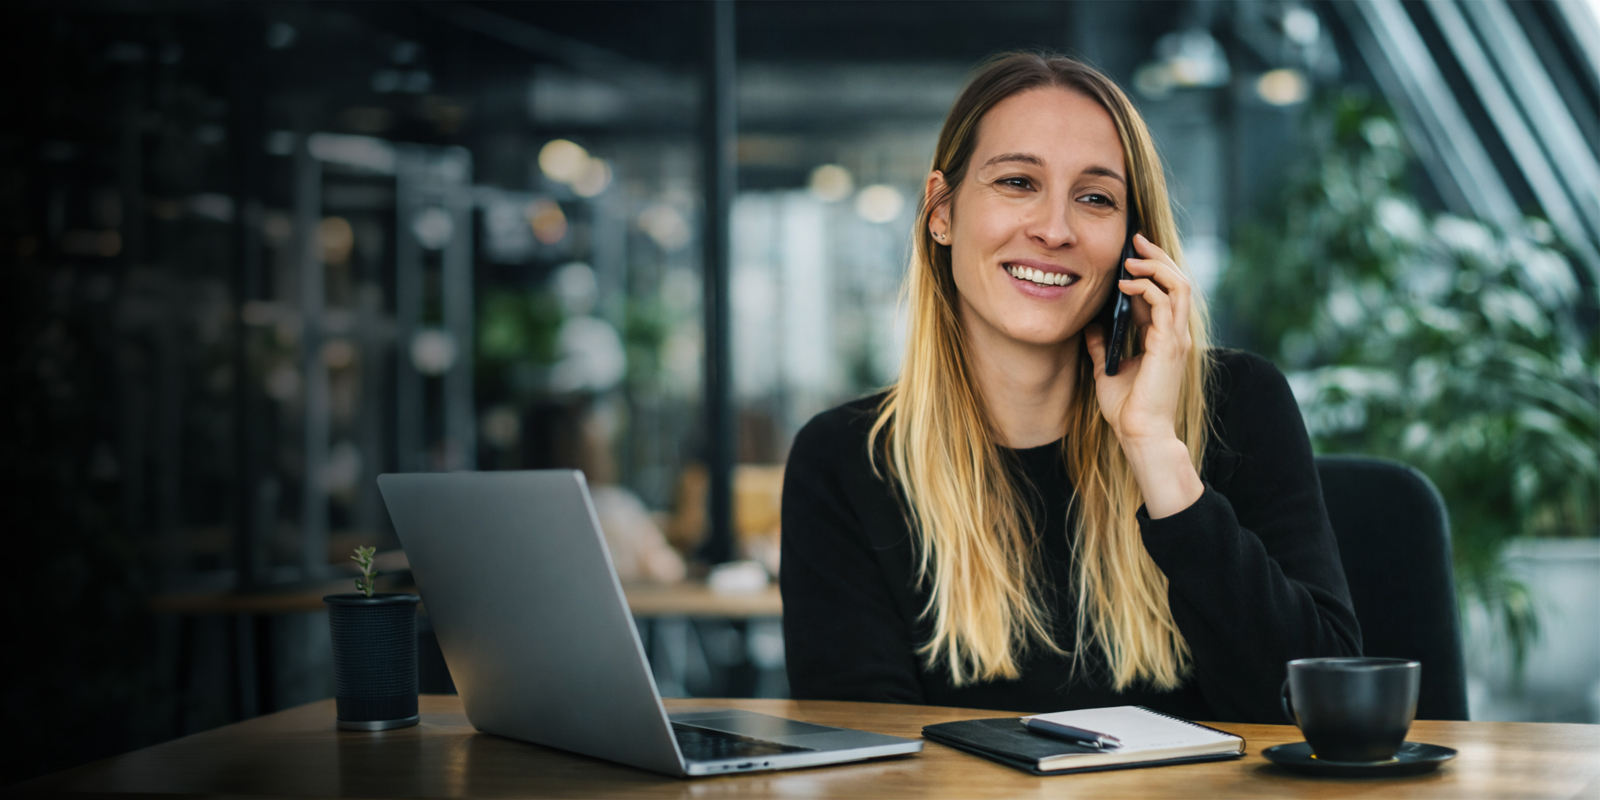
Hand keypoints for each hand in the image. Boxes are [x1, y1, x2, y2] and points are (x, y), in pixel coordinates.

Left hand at [1083, 233, 1202, 516]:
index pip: (1163, 292)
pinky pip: (1167, 302)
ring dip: (1155, 266)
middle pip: (1177, 280)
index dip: (1149, 270)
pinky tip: (1126, 284)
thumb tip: (1090, 325)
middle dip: (1157, 257)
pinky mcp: (1171, 344)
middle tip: (1136, 240)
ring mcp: (1177, 337)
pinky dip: (1148, 287)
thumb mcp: (1108, 369)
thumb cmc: (1127, 409)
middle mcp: (1176, 333)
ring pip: (1179, 285)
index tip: (1129, 253)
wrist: (1140, 434)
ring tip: (1131, 258)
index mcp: (1164, 337)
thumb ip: (1102, 345)